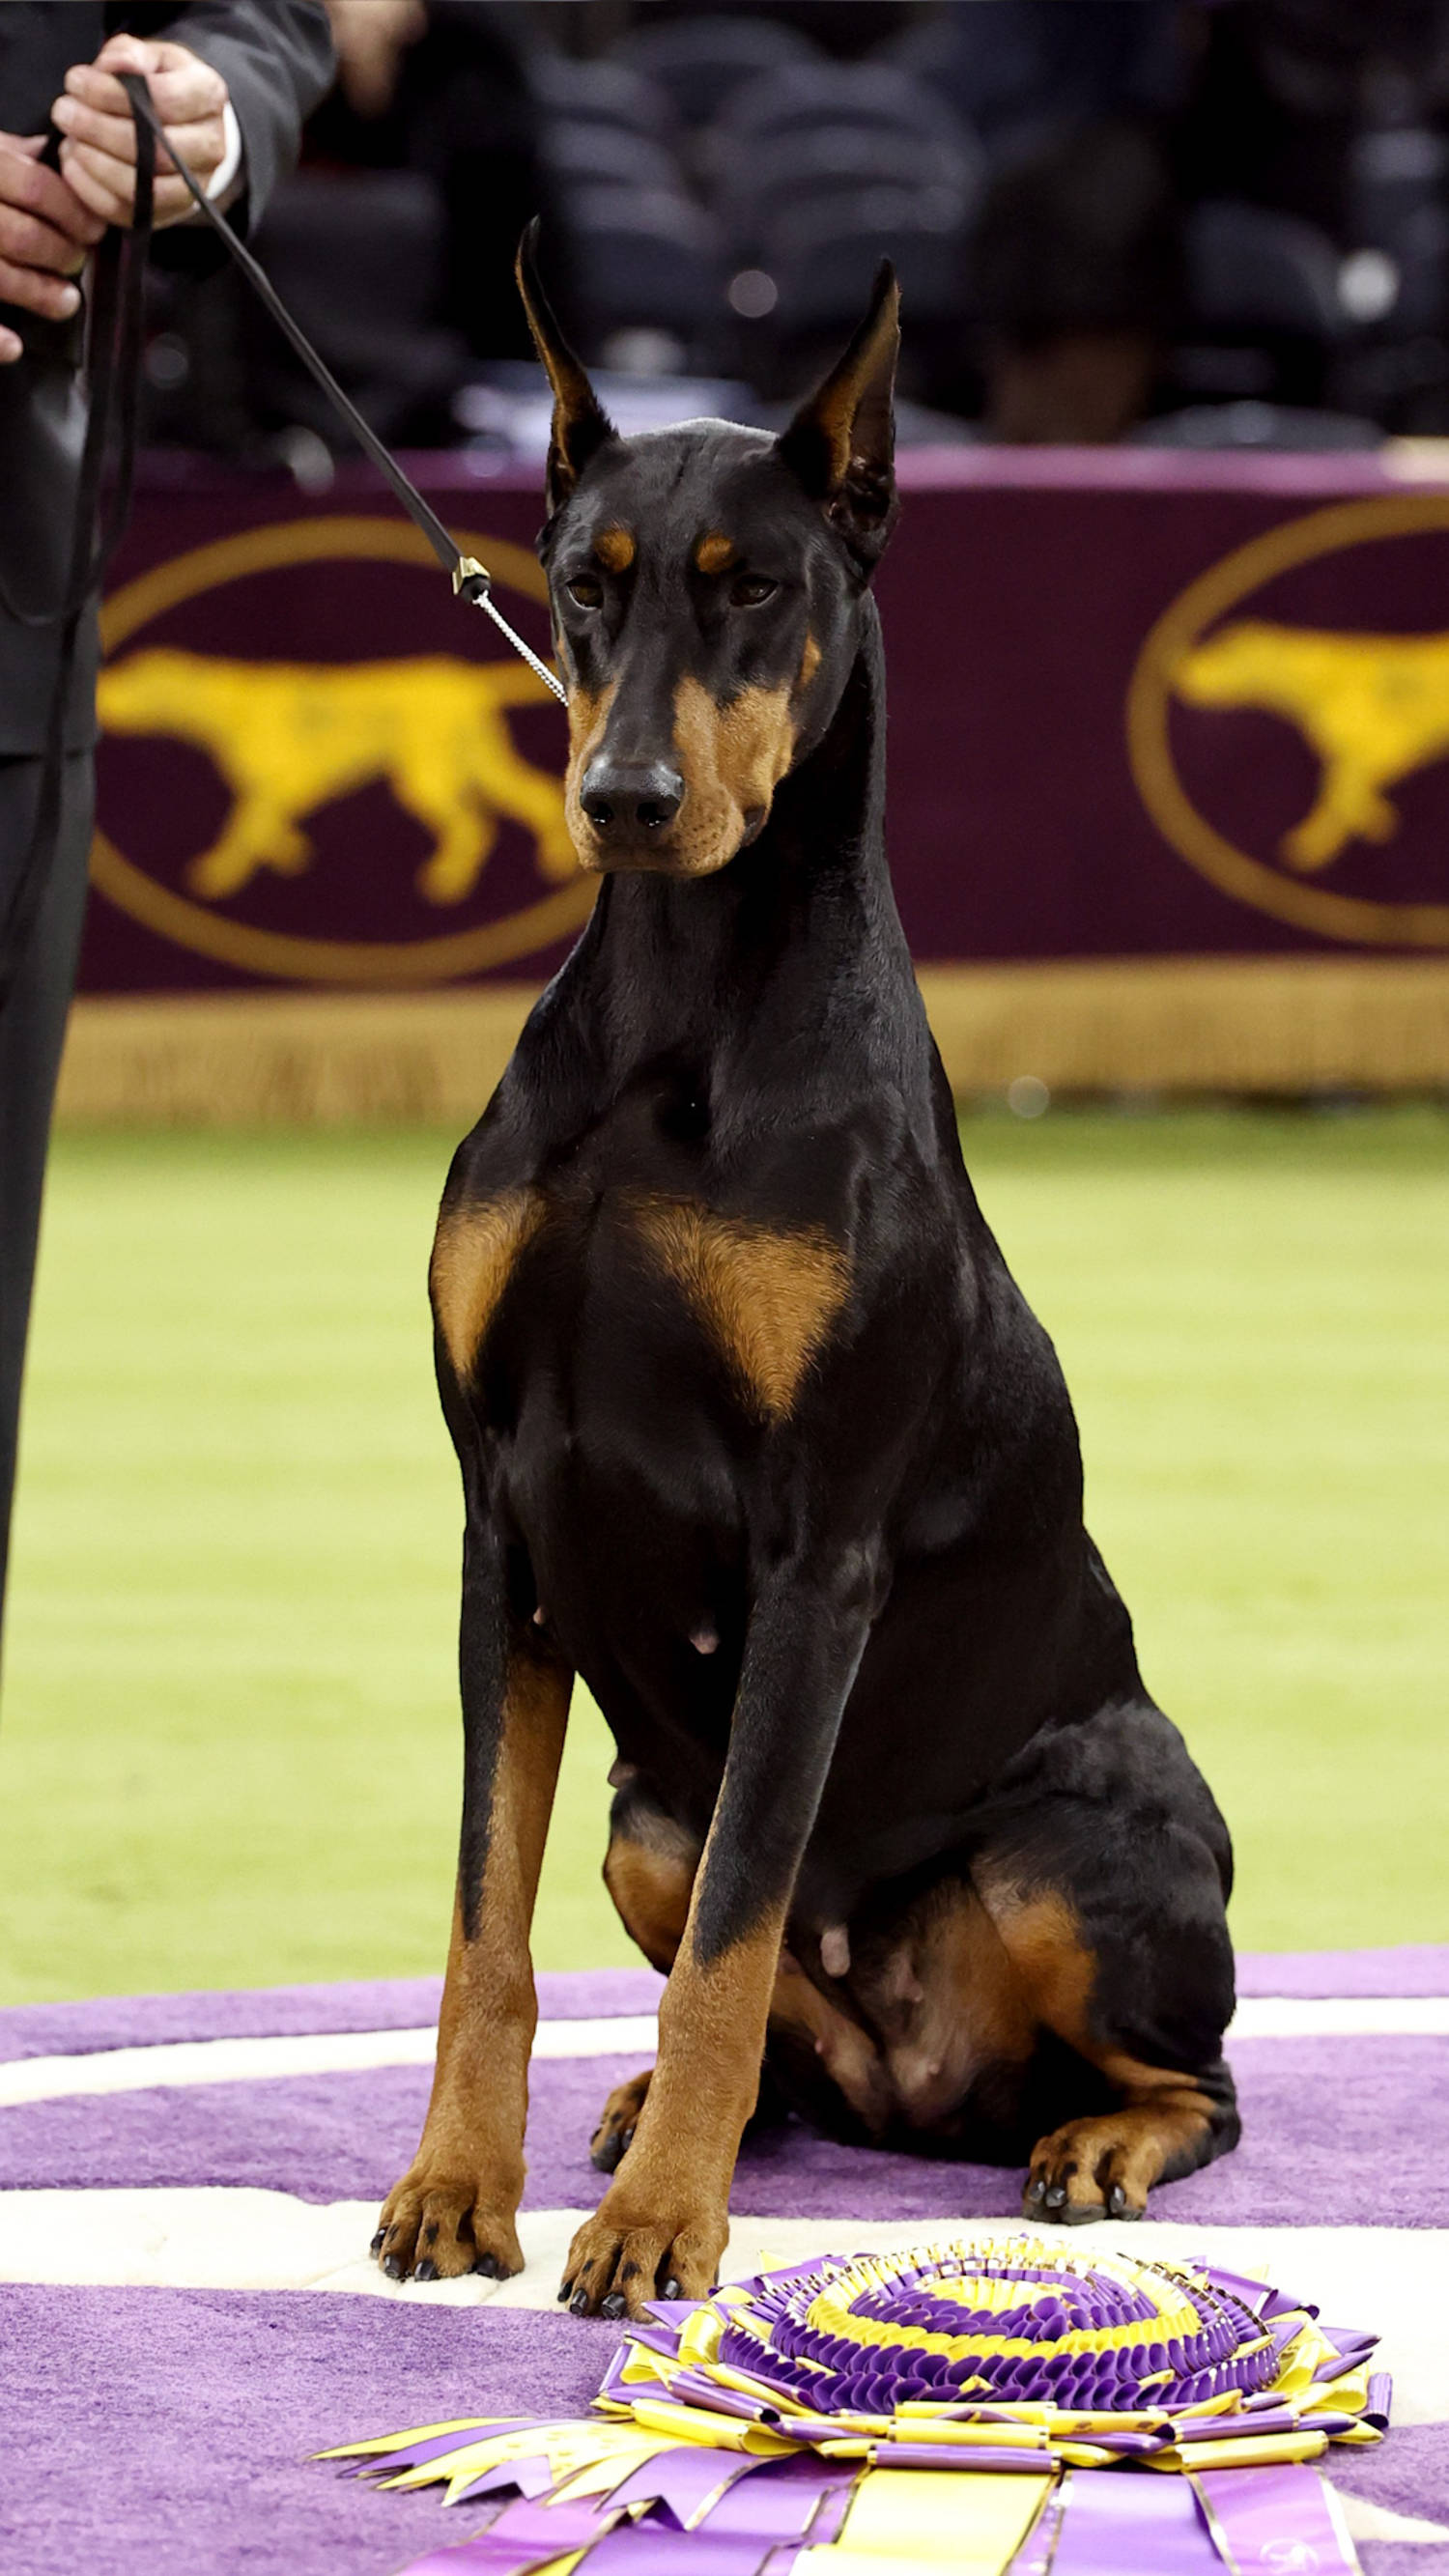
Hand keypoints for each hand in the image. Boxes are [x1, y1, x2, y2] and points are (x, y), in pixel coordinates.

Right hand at [0, 132, 104, 362]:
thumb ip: (4, 149)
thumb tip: (50, 151)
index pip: (35, 187)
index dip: (72, 210)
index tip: (94, 227)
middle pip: (23, 235)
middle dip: (61, 254)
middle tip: (77, 262)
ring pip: (1, 274)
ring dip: (38, 294)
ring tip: (65, 302)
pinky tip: (14, 346)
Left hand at [51, 34, 229, 231]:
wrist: (182, 125)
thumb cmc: (160, 83)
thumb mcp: (149, 56)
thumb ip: (130, 55)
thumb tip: (114, 67)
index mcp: (209, 96)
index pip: (164, 100)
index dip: (113, 93)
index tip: (75, 81)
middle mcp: (212, 147)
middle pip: (157, 150)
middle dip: (100, 130)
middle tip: (63, 112)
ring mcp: (195, 187)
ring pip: (147, 188)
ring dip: (98, 165)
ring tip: (69, 141)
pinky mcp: (171, 214)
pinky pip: (132, 213)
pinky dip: (95, 193)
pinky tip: (73, 167)